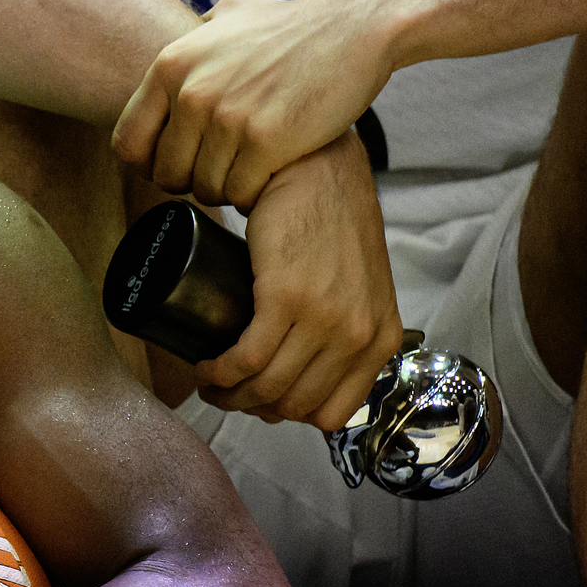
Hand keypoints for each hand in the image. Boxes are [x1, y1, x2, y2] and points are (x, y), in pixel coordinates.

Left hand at [114, 0, 402, 210]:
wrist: (355, 26)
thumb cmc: (295, 25)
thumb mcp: (232, 13)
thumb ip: (199, 33)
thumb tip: (186, 36)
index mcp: (171, 66)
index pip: (128, 143)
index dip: (150, 163)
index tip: (175, 164)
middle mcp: (191, 93)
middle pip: (166, 173)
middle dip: (190, 181)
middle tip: (221, 170)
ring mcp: (227, 118)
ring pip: (204, 188)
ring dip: (226, 189)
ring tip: (248, 171)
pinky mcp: (265, 141)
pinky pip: (240, 192)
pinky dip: (253, 194)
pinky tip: (269, 177)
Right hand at [185, 132, 406, 428]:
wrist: (320, 172)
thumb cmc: (330, 224)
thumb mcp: (358, 288)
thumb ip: (347, 326)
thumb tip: (302, 363)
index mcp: (380, 341)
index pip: (328, 412)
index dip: (283, 414)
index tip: (254, 397)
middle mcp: (359, 336)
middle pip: (290, 405)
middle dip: (247, 406)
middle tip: (220, 387)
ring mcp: (326, 319)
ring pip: (265, 387)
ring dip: (226, 392)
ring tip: (206, 376)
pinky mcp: (288, 297)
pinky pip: (248, 359)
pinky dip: (219, 371)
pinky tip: (205, 365)